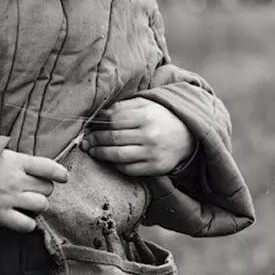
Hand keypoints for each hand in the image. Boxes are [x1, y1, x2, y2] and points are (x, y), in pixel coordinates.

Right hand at [0, 150, 67, 232]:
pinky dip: (27, 224)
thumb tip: (31, 163)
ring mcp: (9, 199)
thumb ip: (15, 159)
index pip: (47, 166)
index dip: (59, 173)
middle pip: (48, 188)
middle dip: (44, 190)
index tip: (64, 177)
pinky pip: (27, 225)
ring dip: (37, 206)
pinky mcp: (0, 216)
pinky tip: (21, 219)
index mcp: (16, 161)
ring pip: (41, 205)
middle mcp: (16, 180)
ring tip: (27, 204)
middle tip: (32, 191)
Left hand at [80, 98, 194, 176]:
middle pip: (113, 138)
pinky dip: (115, 165)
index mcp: (145, 116)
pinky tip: (108, 160)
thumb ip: (123, 107)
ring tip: (92, 151)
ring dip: (100, 154)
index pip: (113, 121)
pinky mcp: (154, 168)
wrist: (188, 135)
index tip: (88, 127)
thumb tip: (99, 114)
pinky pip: (128, 169)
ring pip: (118, 156)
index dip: (97, 125)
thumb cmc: (161, 117)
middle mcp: (149, 135)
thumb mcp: (145, 105)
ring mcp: (152, 153)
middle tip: (86, 141)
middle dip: (95, 140)